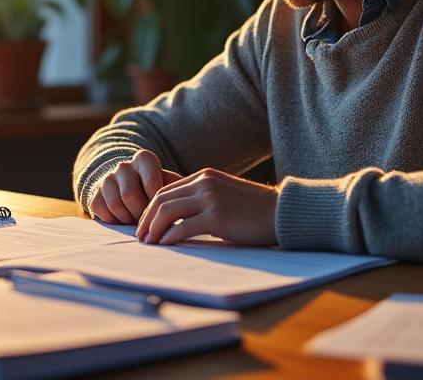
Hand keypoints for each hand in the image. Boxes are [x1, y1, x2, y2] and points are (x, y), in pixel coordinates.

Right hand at [88, 150, 181, 223]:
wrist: (130, 189)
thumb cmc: (156, 190)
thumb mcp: (169, 185)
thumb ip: (177, 190)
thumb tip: (186, 205)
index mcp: (144, 159)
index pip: (152, 184)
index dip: (158, 204)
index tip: (163, 214)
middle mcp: (123, 165)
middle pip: (130, 196)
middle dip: (141, 214)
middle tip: (150, 224)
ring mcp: (107, 179)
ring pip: (115, 205)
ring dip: (128, 219)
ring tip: (138, 222)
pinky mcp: (95, 194)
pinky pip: (103, 212)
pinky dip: (114, 222)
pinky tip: (124, 221)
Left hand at [135, 168, 278, 245]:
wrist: (282, 212)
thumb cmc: (255, 209)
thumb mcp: (225, 193)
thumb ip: (204, 197)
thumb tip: (181, 216)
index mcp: (205, 176)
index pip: (166, 189)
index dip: (151, 207)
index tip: (145, 223)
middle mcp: (205, 183)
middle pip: (162, 199)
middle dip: (146, 218)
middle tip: (140, 235)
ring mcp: (210, 199)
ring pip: (167, 212)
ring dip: (153, 228)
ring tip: (148, 242)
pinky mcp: (216, 217)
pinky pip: (182, 228)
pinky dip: (169, 238)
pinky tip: (165, 245)